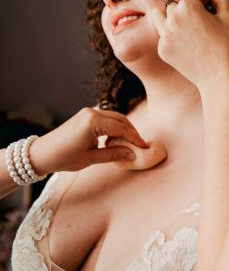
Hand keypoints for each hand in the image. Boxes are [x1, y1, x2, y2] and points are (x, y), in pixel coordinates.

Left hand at [29, 108, 148, 174]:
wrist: (42, 153)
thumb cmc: (64, 157)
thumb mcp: (91, 158)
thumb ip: (114, 154)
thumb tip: (133, 154)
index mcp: (93, 122)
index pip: (121, 128)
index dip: (135, 138)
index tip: (144, 147)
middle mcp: (92, 112)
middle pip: (120, 119)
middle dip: (132, 131)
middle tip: (140, 145)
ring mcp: (88, 112)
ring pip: (114, 117)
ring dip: (124, 128)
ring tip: (130, 143)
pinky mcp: (85, 115)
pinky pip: (106, 118)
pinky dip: (114, 127)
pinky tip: (114, 139)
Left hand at [151, 0, 228, 91]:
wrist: (219, 77)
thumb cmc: (228, 47)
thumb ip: (220, 1)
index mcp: (189, 6)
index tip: (207, 5)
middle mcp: (173, 18)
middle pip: (170, 0)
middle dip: (183, 3)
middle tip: (195, 14)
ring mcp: (165, 35)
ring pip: (158, 15)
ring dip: (168, 15)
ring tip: (183, 24)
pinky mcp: (162, 50)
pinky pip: (162, 36)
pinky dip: (171, 36)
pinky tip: (186, 44)